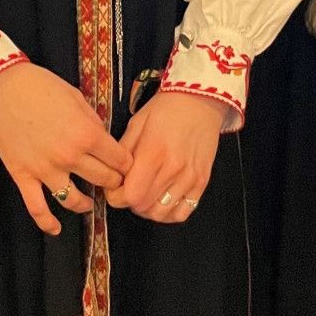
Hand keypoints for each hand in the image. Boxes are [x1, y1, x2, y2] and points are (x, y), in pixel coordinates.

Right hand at [0, 62, 132, 235]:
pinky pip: (37, 209)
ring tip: (89, 202)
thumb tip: (102, 140)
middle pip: (103, 180)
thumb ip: (92, 121)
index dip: (126, 163)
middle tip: (113, 182)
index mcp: (87, 133)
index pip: (119, 160)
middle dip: (113, 182)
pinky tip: (56, 229)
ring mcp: (46, 170)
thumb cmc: (41, 86)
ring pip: (75, 200)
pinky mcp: (24, 177)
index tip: (126, 165)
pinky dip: (48, 223)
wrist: (3, 87)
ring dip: (86, 203)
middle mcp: (70, 156)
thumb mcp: (76, 97)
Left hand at [107, 91, 223, 222]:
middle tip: (128, 188)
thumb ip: (124, 152)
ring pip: (161, 214)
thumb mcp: (137, 124)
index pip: (130, 195)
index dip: (116, 196)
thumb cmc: (166, 109)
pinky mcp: (202, 182)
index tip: (114, 188)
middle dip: (129, 201)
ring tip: (145, 194)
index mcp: (153, 153)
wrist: (200, 101)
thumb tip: (113, 176)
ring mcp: (190, 178)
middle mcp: (173, 169)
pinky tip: (162, 201)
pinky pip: (182, 212)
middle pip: (143, 207)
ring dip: (147, 209)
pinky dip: (168, 213)